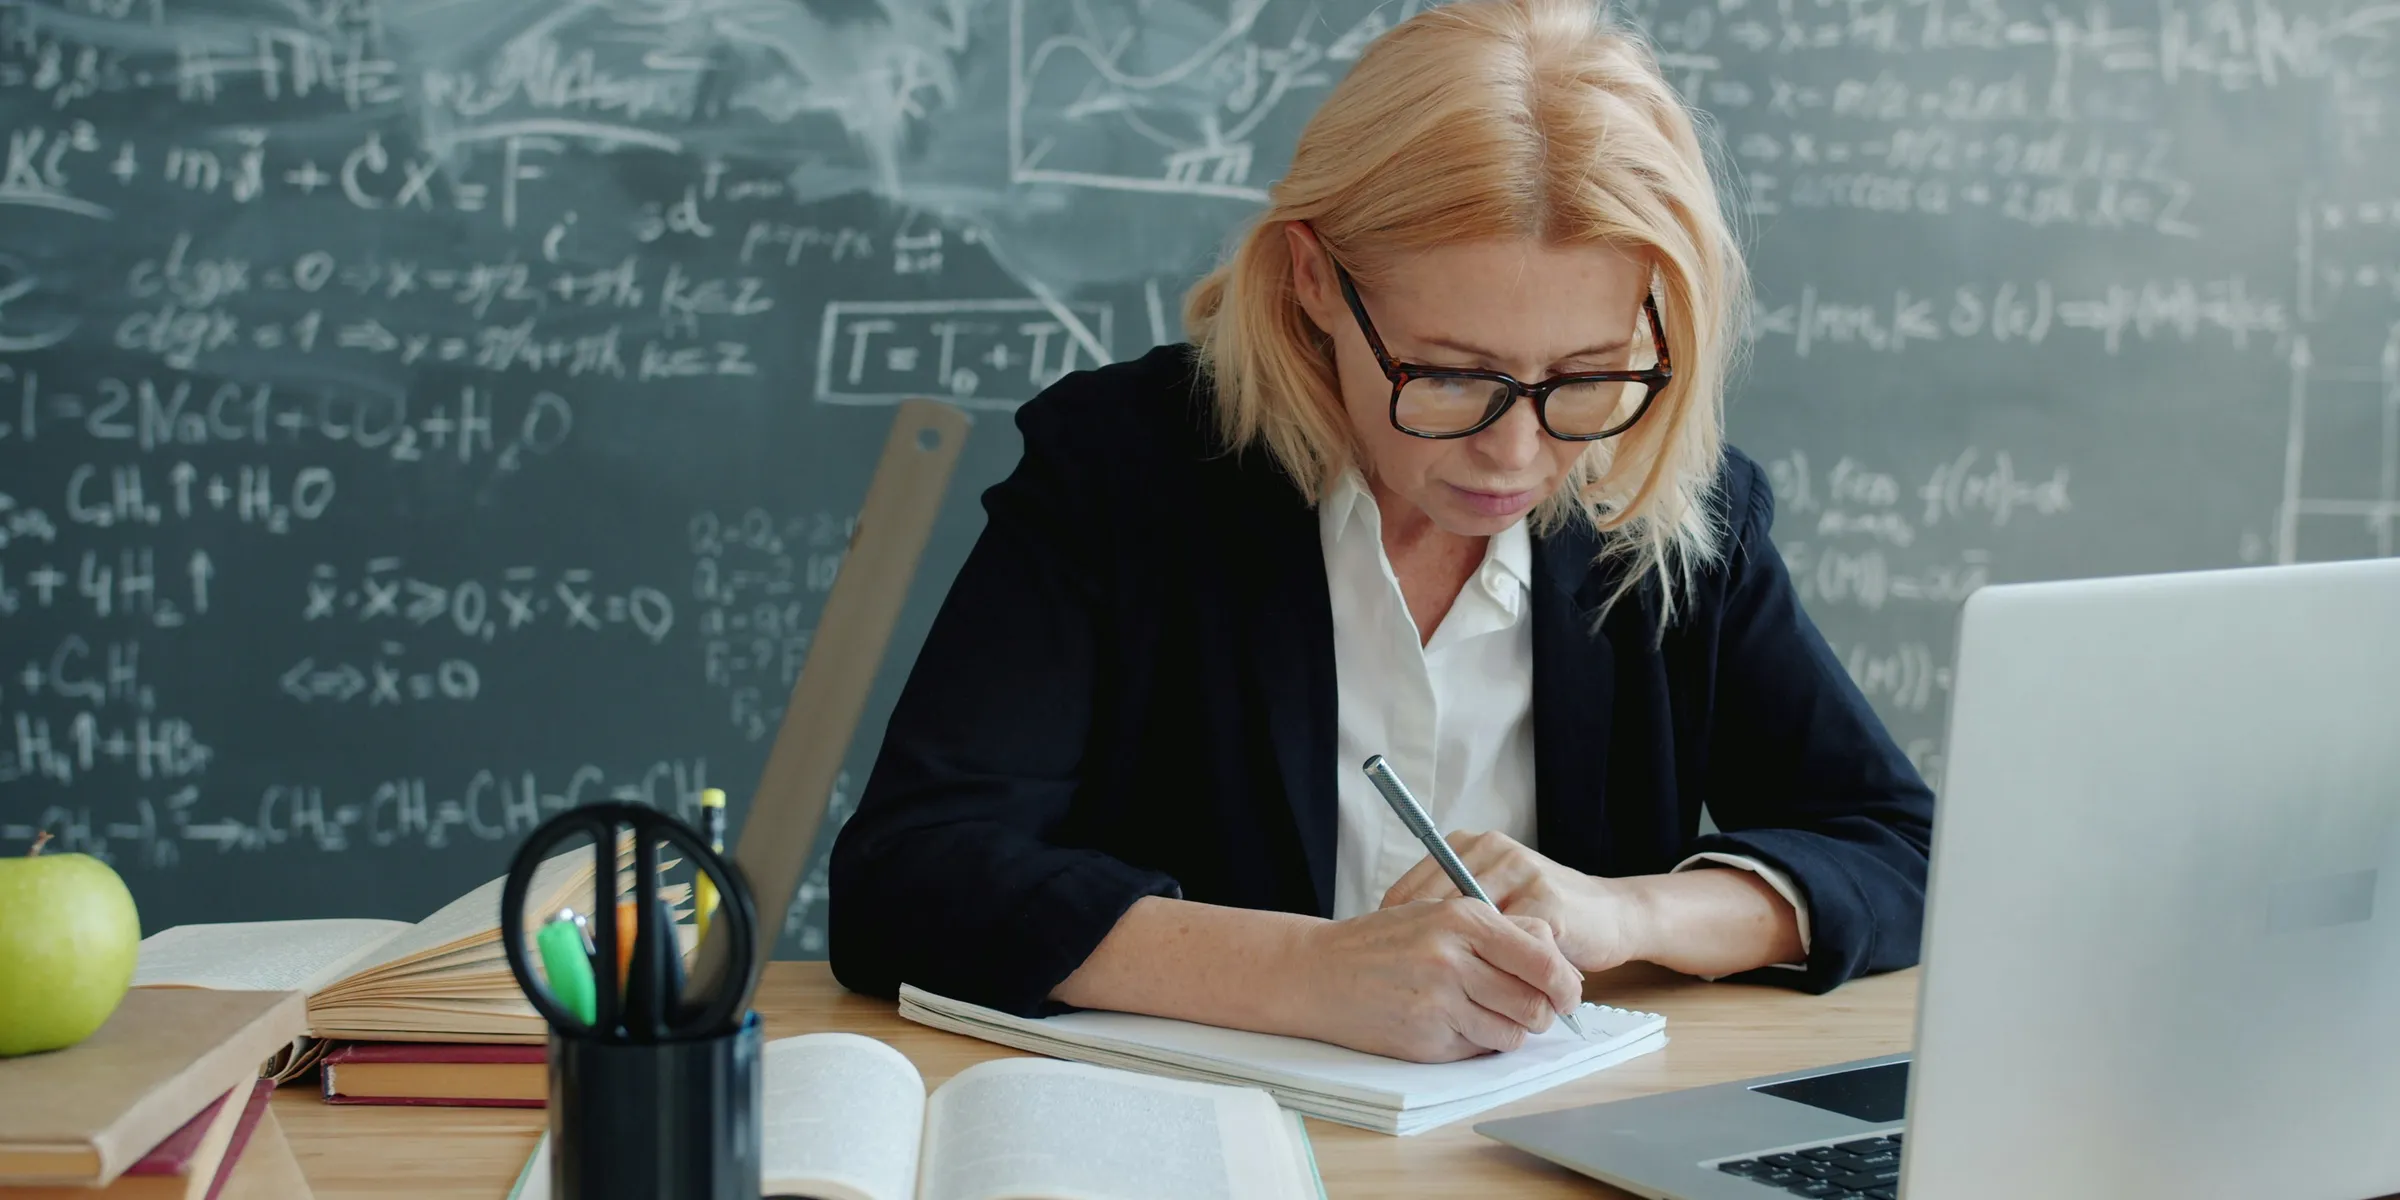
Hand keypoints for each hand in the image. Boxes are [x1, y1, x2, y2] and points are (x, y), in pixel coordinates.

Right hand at [1280, 899, 1584, 1062]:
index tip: (1567, 991)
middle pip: (1535, 1002)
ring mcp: (1439, 1002)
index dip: (1565, 981)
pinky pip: (1479, 1049)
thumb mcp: (1439, 913)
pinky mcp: (1427, 1039)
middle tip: (1536, 1009)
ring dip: (1512, 1029)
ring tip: (1489, 1014)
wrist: (1317, 973)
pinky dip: (1478, 1041)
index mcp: (1463, 919)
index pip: (1543, 957)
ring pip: (1513, 1032)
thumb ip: (1496, 929)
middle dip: (1544, 1011)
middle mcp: (1453, 959)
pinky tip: (1455, 1022)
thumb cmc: (1381, 941)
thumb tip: (1553, 952)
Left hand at [1380, 831, 1641, 973]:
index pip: (1410, 890)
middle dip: (1421, 953)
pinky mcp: (1546, 902)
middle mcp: (1492, 851)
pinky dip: (1495, 975)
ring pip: (1469, 930)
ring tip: (1442, 997)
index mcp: (1469, 846)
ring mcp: (1521, 872)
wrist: (1612, 915)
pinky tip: (1485, 996)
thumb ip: (1450, 911)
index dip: (1394, 933)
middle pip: (1433, 909)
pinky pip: (1507, 947)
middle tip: (1409, 988)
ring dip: (1457, 968)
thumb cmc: (1542, 913)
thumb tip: (1391, 939)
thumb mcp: (1490, 903)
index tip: (1389, 967)